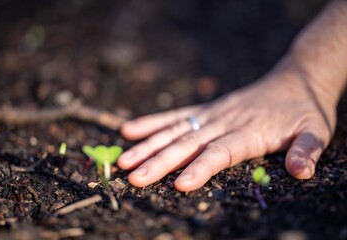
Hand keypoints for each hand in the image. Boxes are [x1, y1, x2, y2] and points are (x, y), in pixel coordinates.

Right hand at [118, 63, 335, 191]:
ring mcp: (213, 113)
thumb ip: (306, 150)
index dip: (200, 167)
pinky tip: (129, 129)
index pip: (220, 152)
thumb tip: (300, 172)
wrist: (295, 80)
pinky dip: (152, 123)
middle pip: (188, 144)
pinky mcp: (207, 109)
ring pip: (176, 130)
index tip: (179, 184)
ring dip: (148, 145)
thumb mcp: (316, 130)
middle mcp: (225, 121)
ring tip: (124, 160)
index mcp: (250, 131)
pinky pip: (176, 115)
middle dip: (160, 162)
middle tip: (134, 177)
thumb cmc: (304, 111)